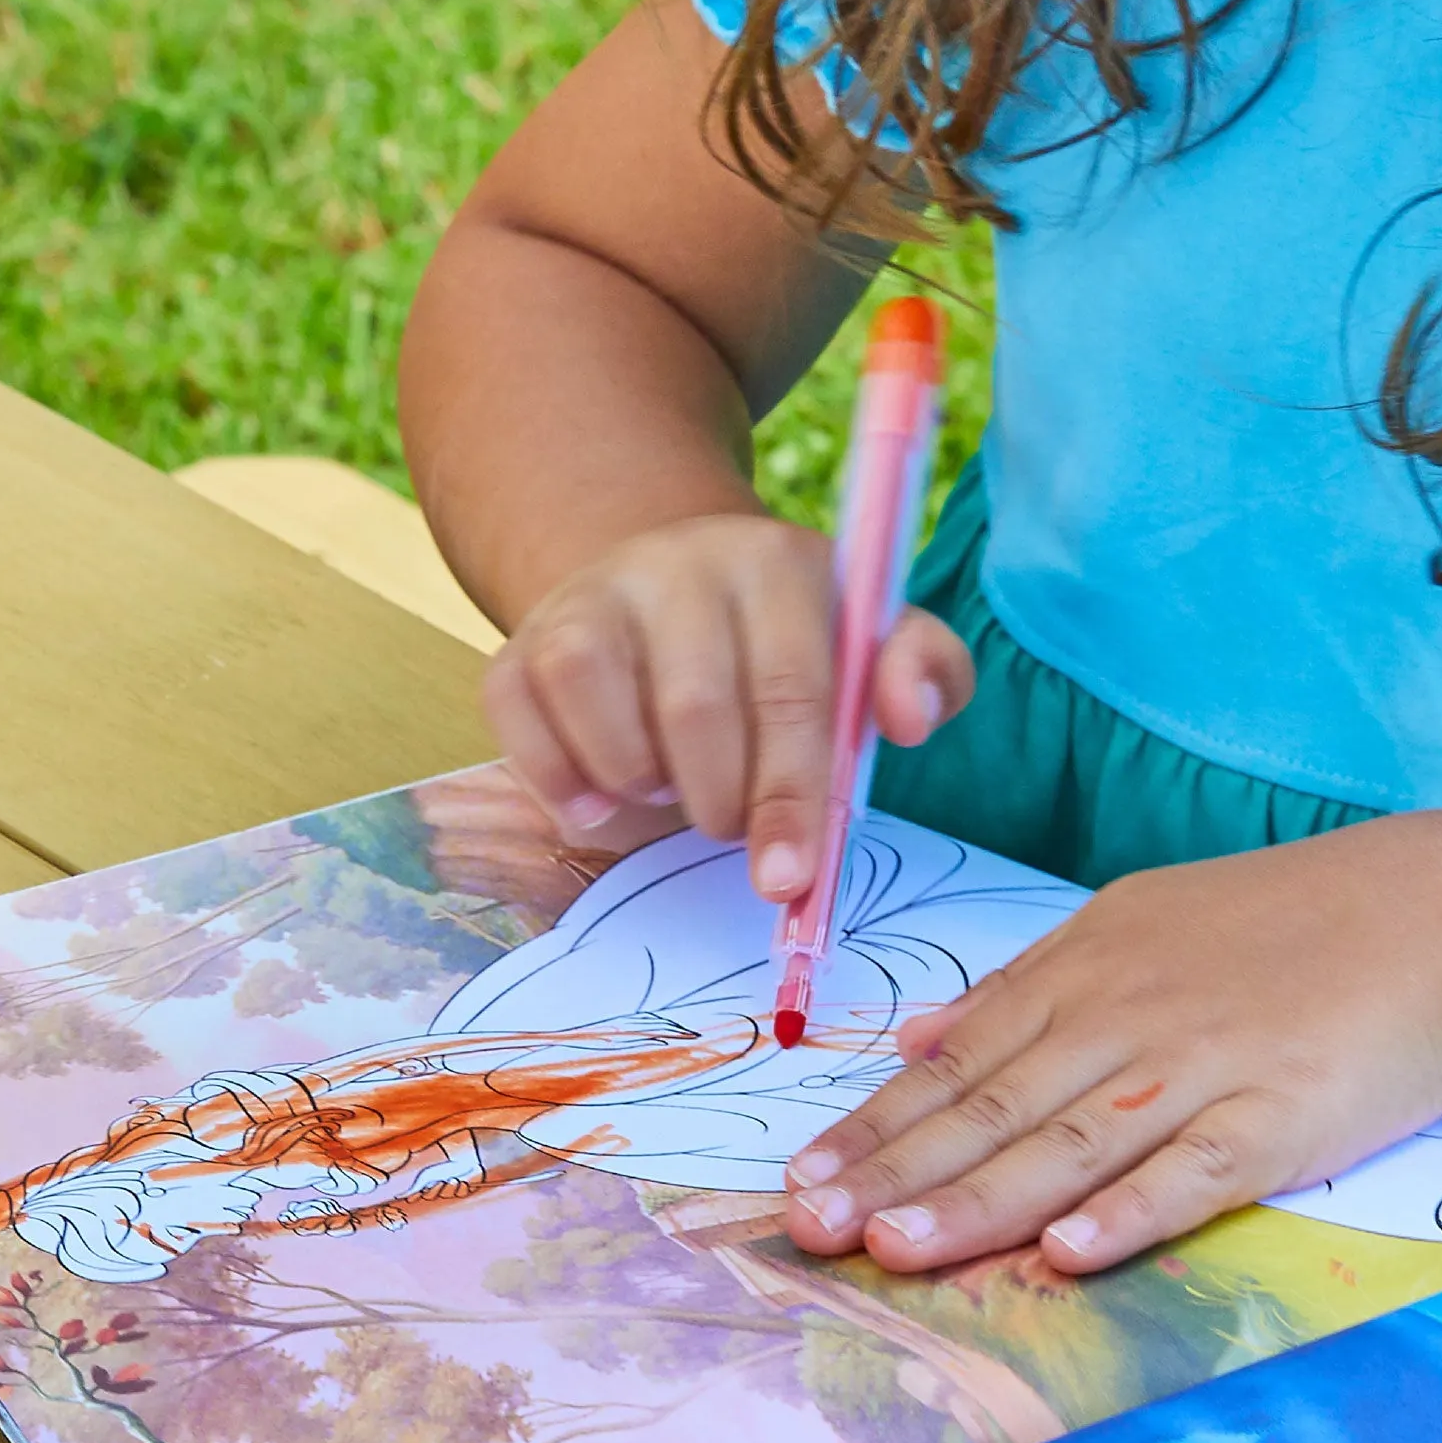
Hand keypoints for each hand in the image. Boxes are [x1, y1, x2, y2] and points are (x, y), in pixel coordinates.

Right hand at [482, 506, 964, 898]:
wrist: (667, 593)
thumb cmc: (785, 644)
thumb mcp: (868, 644)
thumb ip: (921, 673)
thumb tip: (907, 715)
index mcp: (777, 563)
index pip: (790, 688)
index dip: (790, 795)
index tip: (789, 879)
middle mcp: (676, 563)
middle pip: (693, 708)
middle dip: (718, 802)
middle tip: (726, 826)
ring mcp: (590, 597)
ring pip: (595, 702)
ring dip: (636, 781)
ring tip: (668, 787)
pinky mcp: (522, 639)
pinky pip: (520, 716)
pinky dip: (559, 780)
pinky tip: (601, 799)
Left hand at [784, 822, 1441, 1271]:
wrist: (1435, 919)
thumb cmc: (1282, 929)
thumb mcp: (1135, 927)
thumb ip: (1024, 988)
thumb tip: (918, 1037)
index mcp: (1082, 971)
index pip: (956, 1063)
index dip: (875, 1126)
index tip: (798, 1179)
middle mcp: (1124, 1018)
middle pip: (991, 1109)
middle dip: (892, 1175)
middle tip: (807, 1229)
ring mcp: (1200, 1070)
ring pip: (1068, 1144)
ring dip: (977, 1200)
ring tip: (895, 1250)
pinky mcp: (1277, 1118)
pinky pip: (1190, 1172)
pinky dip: (1126, 1212)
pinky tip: (1068, 1255)